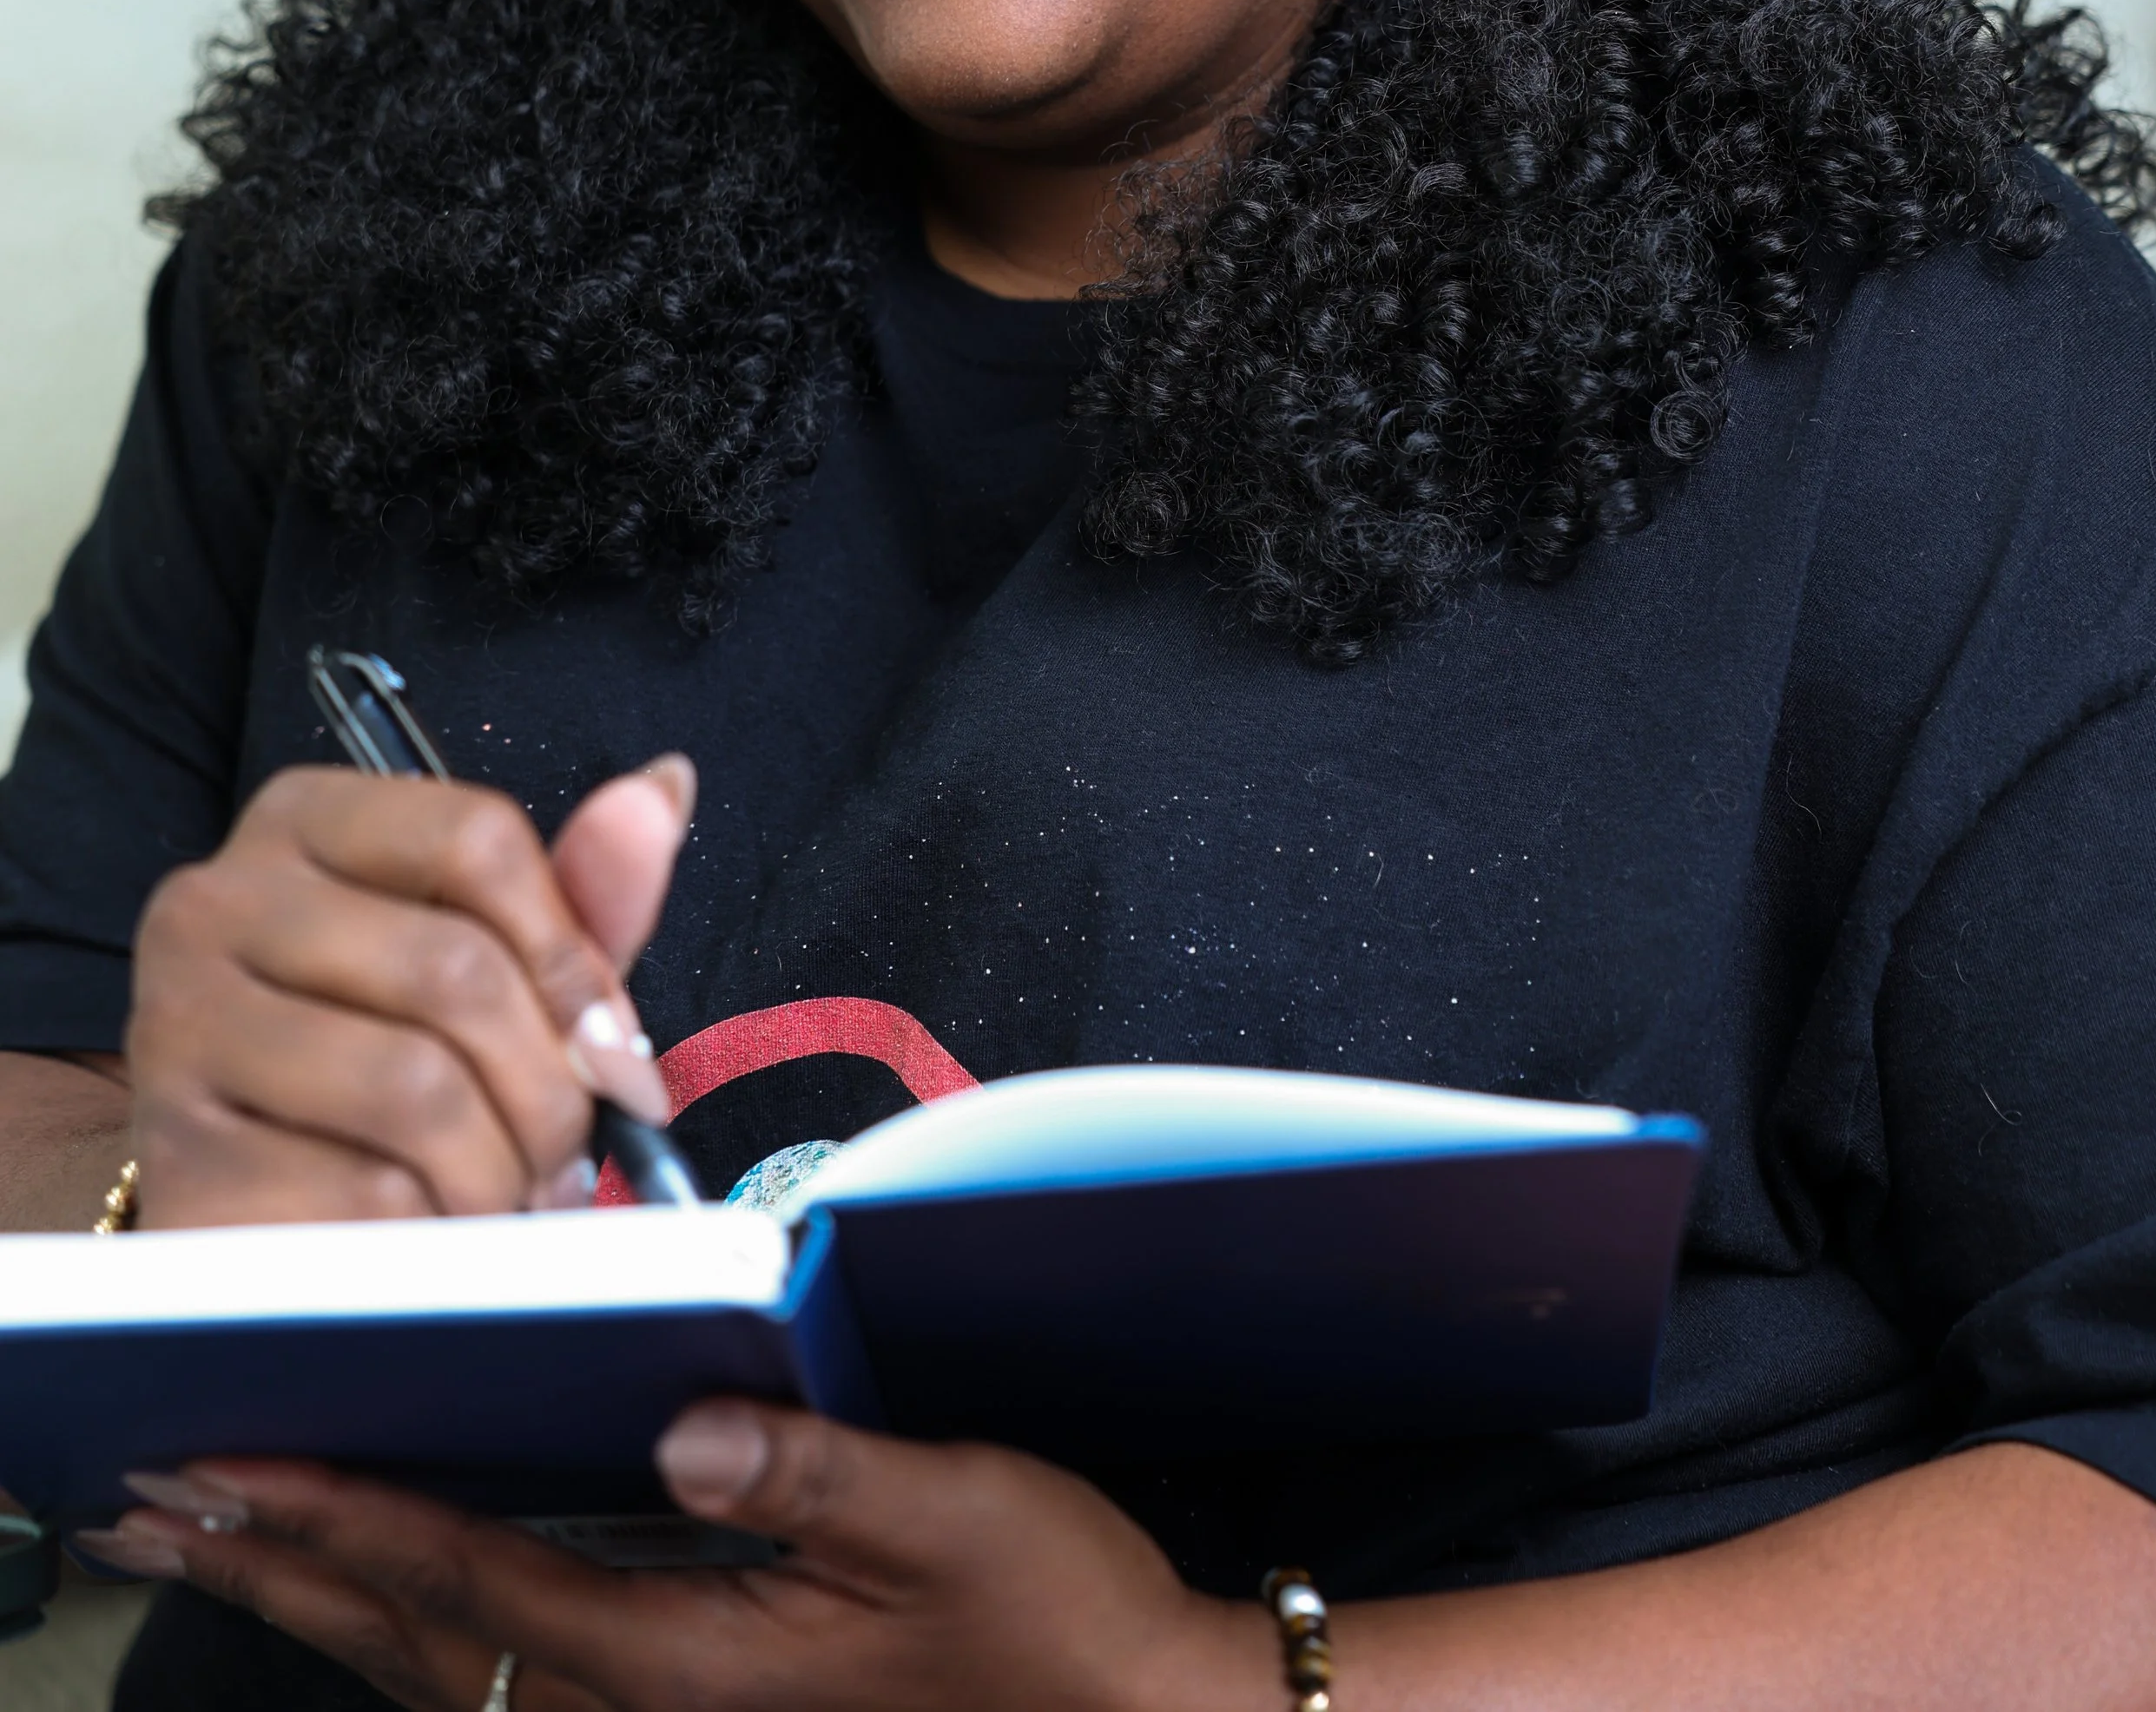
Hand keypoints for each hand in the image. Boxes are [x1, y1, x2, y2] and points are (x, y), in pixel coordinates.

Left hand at [74, 1402, 1269, 1711]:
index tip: (227, 1461)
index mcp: (694, 1665)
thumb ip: (813, 1474)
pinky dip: (417, 1624)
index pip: (471, 1582)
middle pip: (418, 1642)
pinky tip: (394, 1586)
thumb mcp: (961, 1517)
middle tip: (152, 1496)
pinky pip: (508, 1677)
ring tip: (228, 1529)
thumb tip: (678, 1424)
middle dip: (280, 1563)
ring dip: (325, 1598)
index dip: (342, 1517)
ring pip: (446, 1673)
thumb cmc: (1056, 1618)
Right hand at [126, 756, 694, 1227]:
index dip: (571, 954)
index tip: (612, 1044)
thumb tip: (664, 786)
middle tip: (568, 1155)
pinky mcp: (179, 1158)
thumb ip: (581, 891)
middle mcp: (217, 901)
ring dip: (498, 1170)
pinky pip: (362, 1195)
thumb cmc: (380, 1055)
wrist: (244, 1194)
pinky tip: (433, 1237)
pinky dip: (430, 1233)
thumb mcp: (491, 962)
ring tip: (509, 1197)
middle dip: (550, 1087)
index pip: (476, 837)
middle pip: (455, 969)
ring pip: (415, 1089)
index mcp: (302, 821)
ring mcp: (179, 1026)